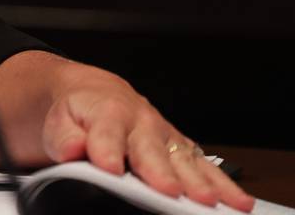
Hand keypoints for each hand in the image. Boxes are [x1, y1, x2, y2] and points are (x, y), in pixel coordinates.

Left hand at [38, 60, 253, 211]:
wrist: (89, 94)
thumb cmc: (76, 112)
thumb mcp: (57, 121)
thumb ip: (64, 137)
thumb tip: (73, 147)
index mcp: (106, 112)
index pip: (106, 132)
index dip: (107, 149)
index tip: (108, 166)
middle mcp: (141, 122)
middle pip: (151, 148)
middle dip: (161, 170)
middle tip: (169, 189)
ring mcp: (164, 135)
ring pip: (183, 158)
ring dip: (199, 180)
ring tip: (210, 200)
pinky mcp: (180, 148)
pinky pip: (203, 166)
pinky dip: (221, 184)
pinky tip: (236, 201)